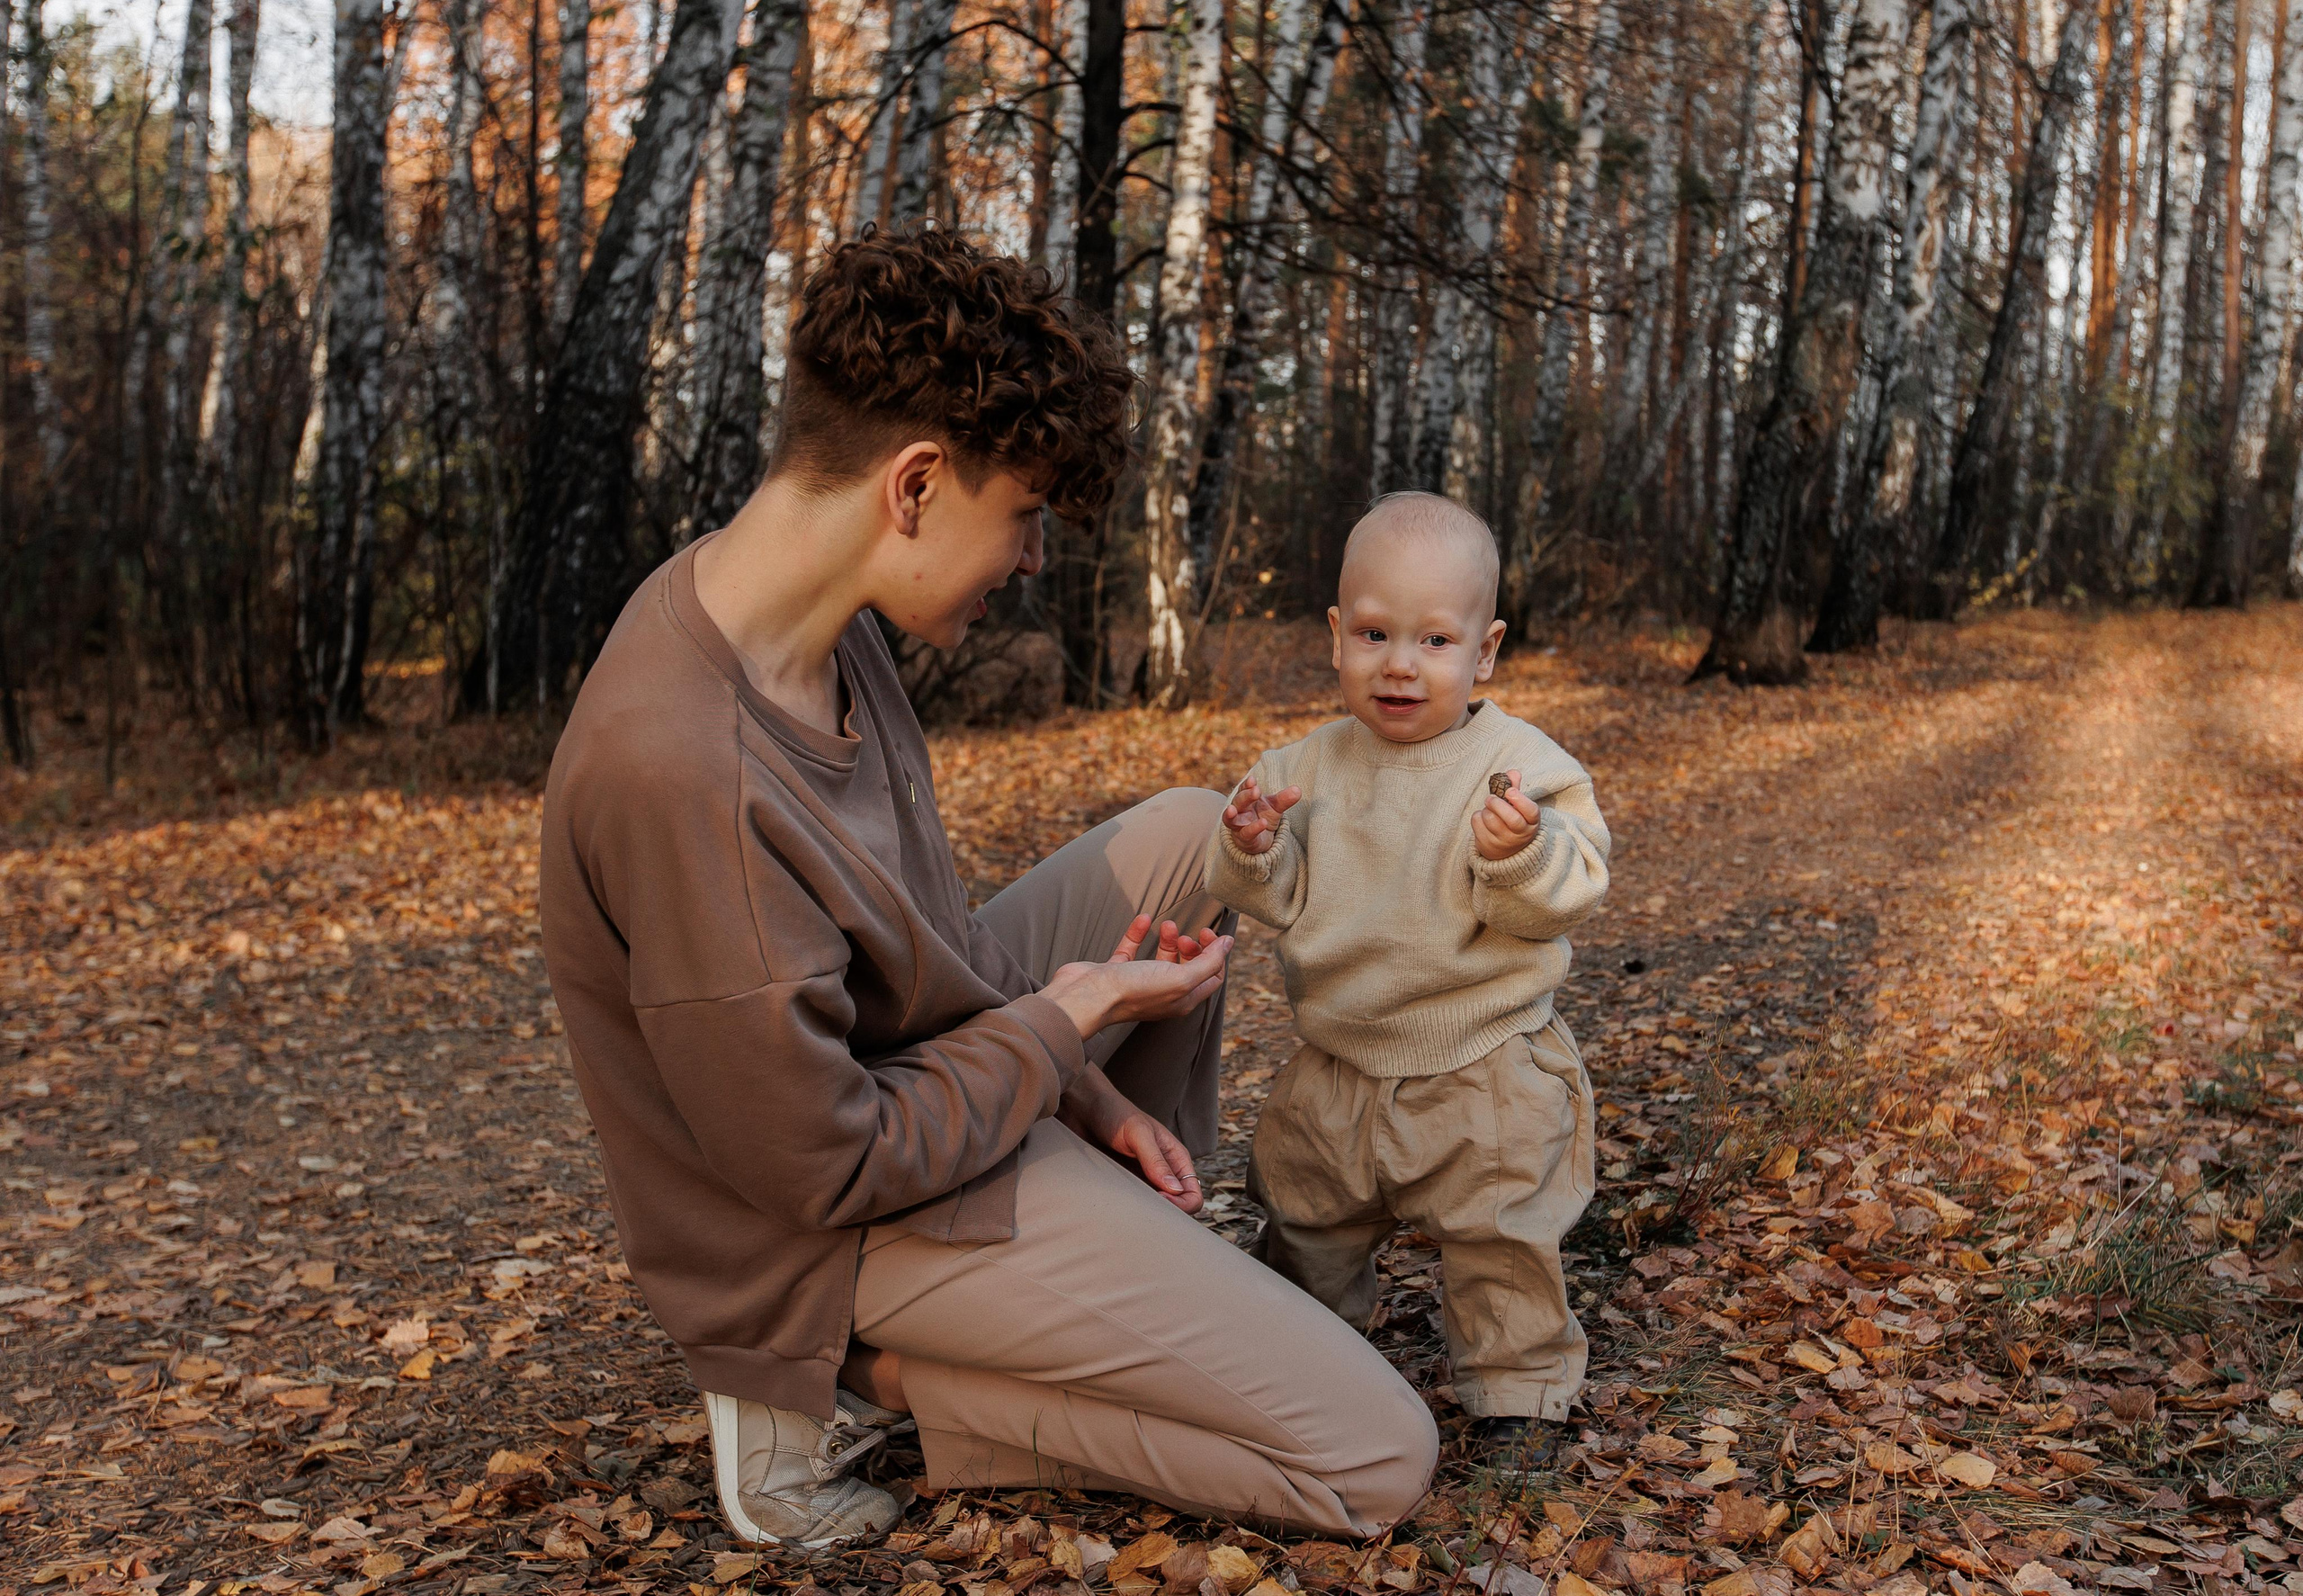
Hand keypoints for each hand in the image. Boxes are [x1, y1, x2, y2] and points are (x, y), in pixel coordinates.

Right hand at [1041, 913, 1232, 1040]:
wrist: (1087, 996)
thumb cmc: (1134, 991)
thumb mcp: (1181, 978)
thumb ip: (1208, 962)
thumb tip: (1229, 944)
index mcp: (1183, 1000)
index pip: (1211, 976)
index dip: (1215, 953)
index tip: (1207, 933)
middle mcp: (1163, 993)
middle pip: (1188, 967)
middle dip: (1192, 946)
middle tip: (1186, 934)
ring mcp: (1138, 982)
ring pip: (1161, 957)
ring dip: (1168, 938)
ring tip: (1167, 925)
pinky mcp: (1116, 971)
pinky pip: (1132, 948)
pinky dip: (1138, 932)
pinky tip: (1143, 918)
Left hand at [1080, 1092, 1202, 1212]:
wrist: (1084, 1107)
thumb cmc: (1114, 1113)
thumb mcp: (1138, 1134)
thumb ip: (1155, 1160)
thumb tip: (1175, 1190)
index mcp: (1175, 1158)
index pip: (1193, 1194)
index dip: (1182, 1204)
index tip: (1158, 1198)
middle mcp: (1163, 1171)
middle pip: (1176, 1207)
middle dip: (1165, 1214)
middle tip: (1142, 1206)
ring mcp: (1142, 1179)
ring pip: (1154, 1209)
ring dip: (1145, 1213)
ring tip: (1128, 1207)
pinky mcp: (1123, 1183)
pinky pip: (1133, 1205)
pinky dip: (1129, 1210)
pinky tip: (1116, 1205)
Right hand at [1221, 775, 1300, 855]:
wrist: (1260, 840)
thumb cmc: (1264, 817)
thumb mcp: (1276, 807)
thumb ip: (1284, 799)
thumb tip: (1298, 790)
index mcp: (1246, 799)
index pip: (1243, 789)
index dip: (1246, 785)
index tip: (1252, 780)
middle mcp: (1239, 811)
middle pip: (1238, 801)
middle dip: (1245, 796)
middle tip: (1256, 790)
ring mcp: (1238, 825)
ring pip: (1231, 819)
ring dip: (1230, 814)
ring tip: (1232, 809)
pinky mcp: (1244, 839)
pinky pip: (1245, 833)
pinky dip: (1253, 828)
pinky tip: (1262, 823)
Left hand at [1472, 770, 1543, 860]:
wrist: (1505, 851)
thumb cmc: (1513, 822)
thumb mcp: (1519, 808)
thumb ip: (1515, 788)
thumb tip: (1513, 773)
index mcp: (1531, 822)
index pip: (1531, 811)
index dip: (1520, 800)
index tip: (1510, 791)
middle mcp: (1520, 835)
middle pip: (1511, 818)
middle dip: (1498, 804)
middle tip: (1490, 798)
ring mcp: (1503, 842)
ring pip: (1491, 820)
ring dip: (1486, 809)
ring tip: (1489, 809)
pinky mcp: (1487, 845)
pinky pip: (1477, 823)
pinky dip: (1478, 816)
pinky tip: (1483, 819)